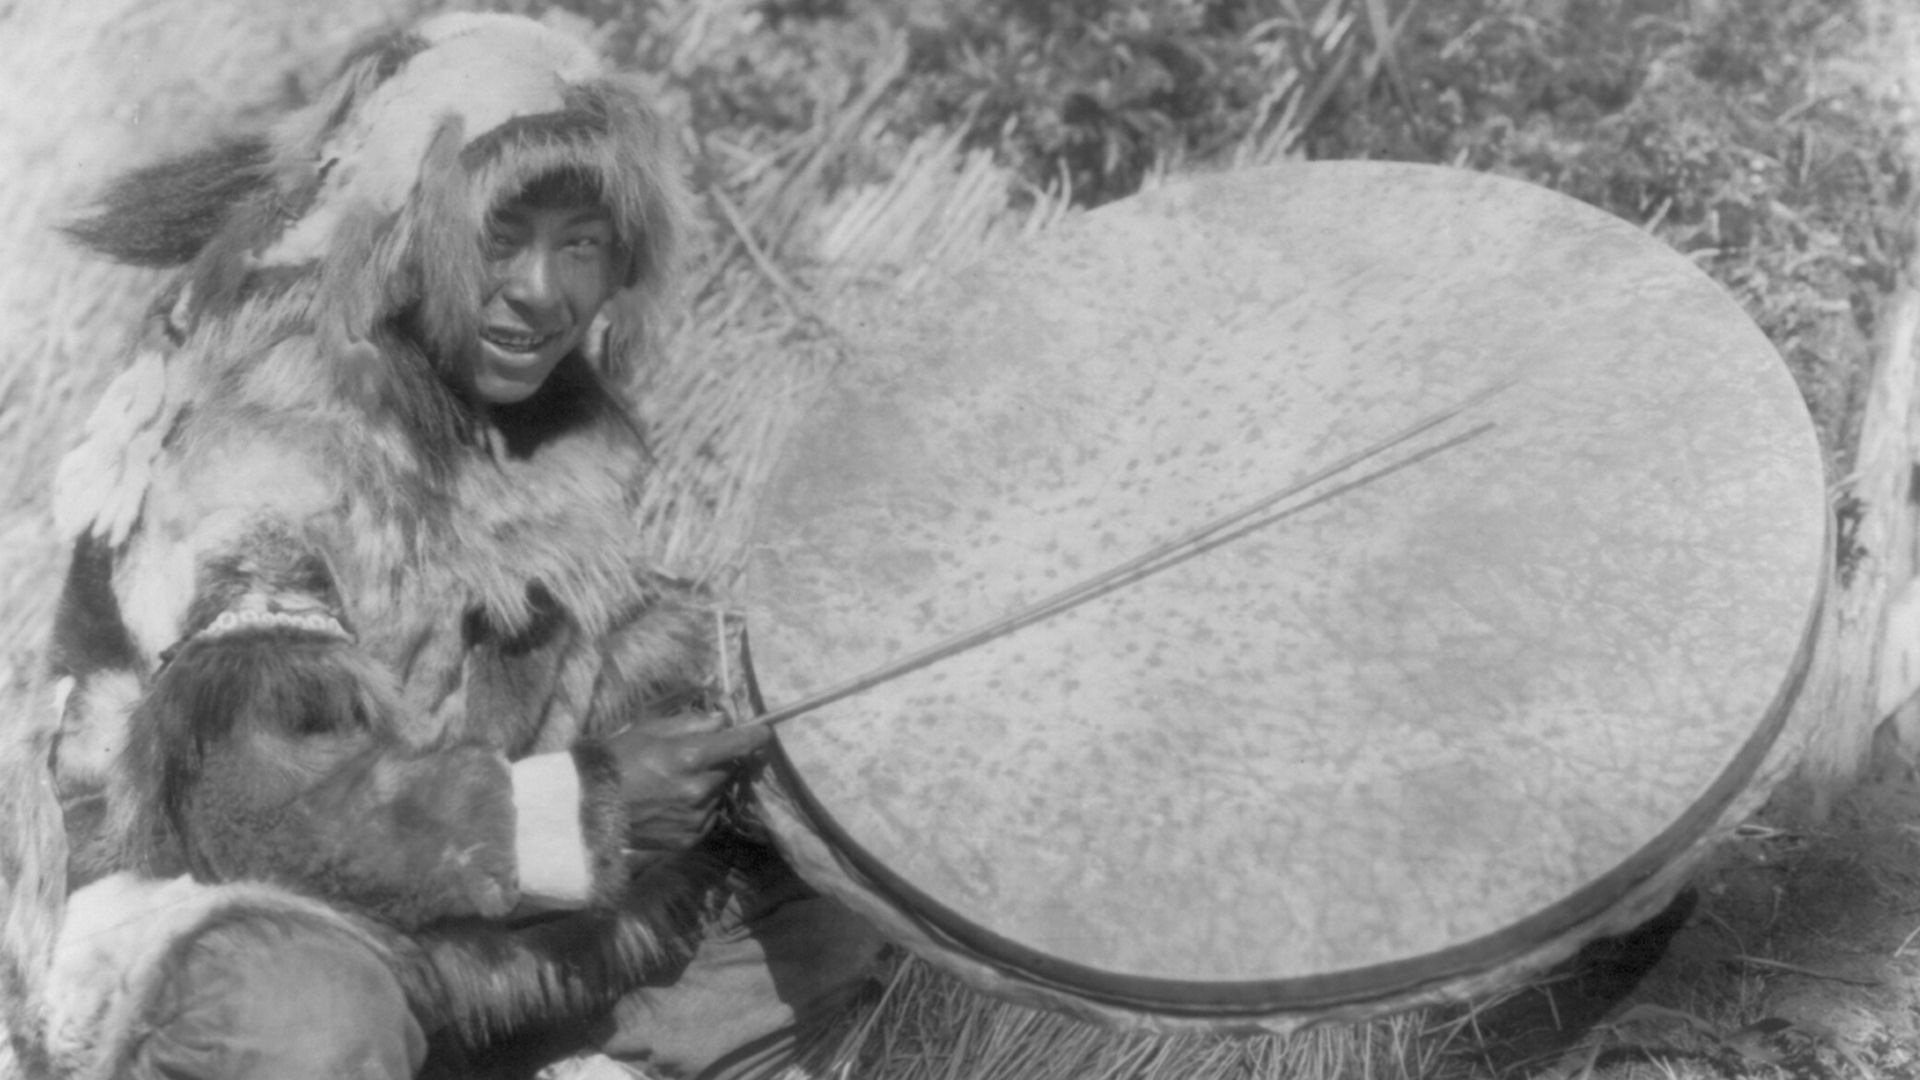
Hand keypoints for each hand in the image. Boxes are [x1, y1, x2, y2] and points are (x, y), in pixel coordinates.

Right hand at [603, 712, 770, 855]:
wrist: (589, 807)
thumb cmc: (618, 760)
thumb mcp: (651, 729)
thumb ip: (692, 723)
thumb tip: (722, 720)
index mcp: (690, 757)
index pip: (738, 744)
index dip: (754, 736)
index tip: (764, 732)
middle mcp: (699, 789)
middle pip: (729, 769)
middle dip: (719, 761)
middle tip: (694, 758)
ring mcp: (696, 816)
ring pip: (719, 793)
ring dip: (708, 786)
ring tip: (676, 783)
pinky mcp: (690, 838)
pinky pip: (708, 816)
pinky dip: (700, 808)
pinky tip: (673, 803)